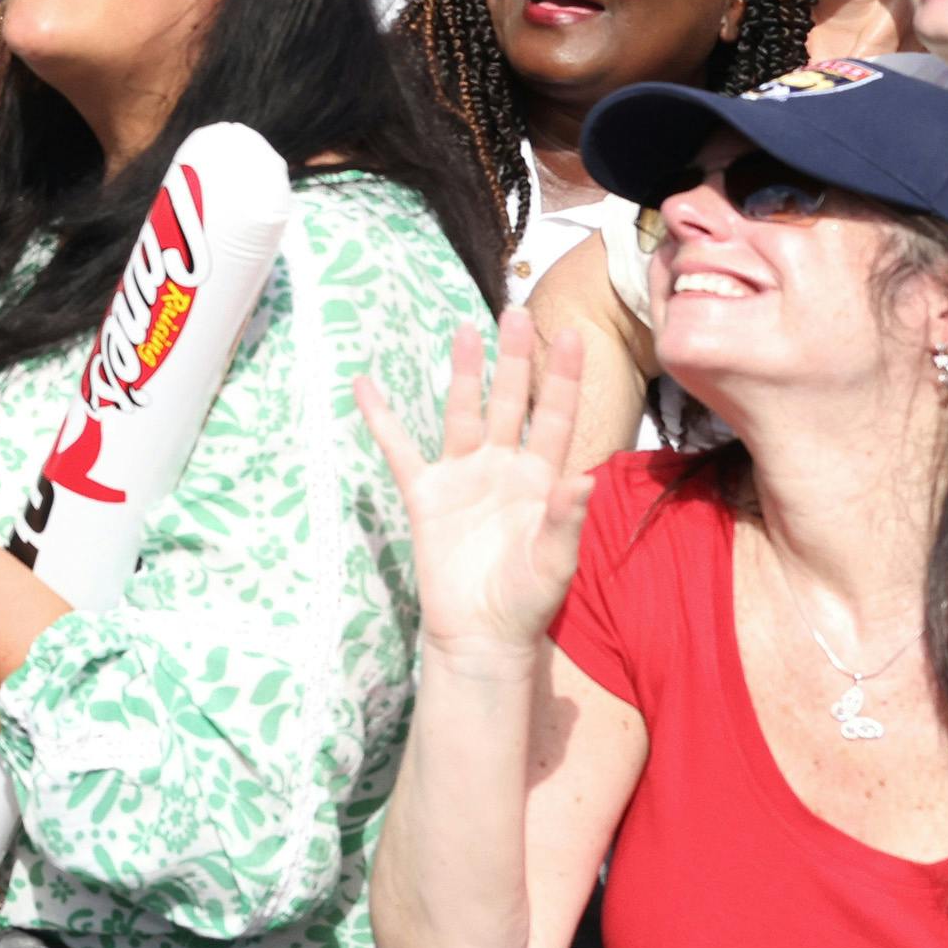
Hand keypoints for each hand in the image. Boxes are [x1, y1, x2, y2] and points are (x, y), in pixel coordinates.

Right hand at [358, 315, 589, 666]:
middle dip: (514, 359)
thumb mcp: (555, 564)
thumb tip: (583, 478)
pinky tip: (364, 384)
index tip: (573, 336)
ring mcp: (462, 476)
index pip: (555, 418)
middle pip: (508, 402)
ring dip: (462, 374)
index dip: (563, 379)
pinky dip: (382, 418)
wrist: (481, 634)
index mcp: (540, 479)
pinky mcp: (425, 494)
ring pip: (461, 413)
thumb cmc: (527, 602)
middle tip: (516, 313)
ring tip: (465, 331)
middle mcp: (502, 467)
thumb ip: (565, 520)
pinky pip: (399, 448)